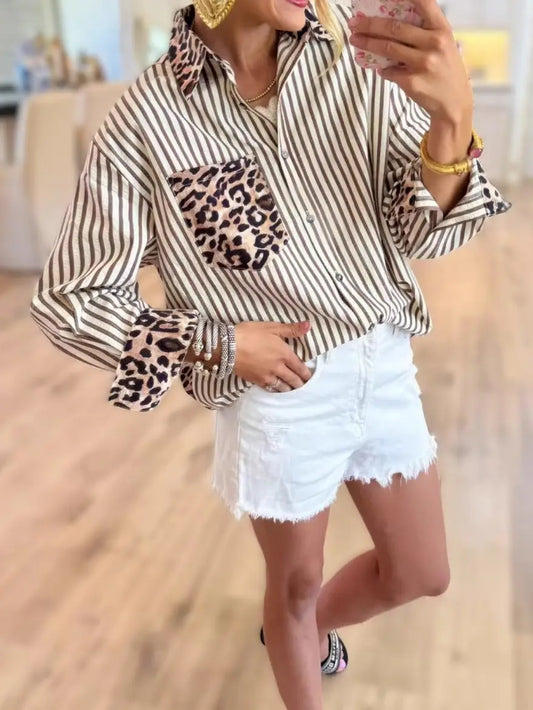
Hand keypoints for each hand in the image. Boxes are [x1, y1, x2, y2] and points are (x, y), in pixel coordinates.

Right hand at [233, 320, 313, 391]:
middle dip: (300, 383)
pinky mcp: (256, 381)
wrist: (228, 347)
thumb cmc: (250, 334)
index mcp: (284, 354)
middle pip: (293, 380)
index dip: (306, 373)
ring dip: (289, 389)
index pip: (300, 367)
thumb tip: (308, 325)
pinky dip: (276, 390)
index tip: (309, 377)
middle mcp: (278, 368)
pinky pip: (270, 389)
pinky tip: (276, 390)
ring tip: (292, 390)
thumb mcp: (271, 327)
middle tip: (303, 385)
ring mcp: (267, 376)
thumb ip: (291, 329)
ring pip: (283, 387)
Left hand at [348, 0, 472, 123]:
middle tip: (354, 23)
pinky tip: (380, 68)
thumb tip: (388, 23)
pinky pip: (389, 71)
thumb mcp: (443, 44)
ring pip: (387, 48)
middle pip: (394, 28)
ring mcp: (422, 63)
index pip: (424, 2)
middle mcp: (433, 43)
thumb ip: (423, 32)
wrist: (454, 103)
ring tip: (355, 39)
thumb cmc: (445, 70)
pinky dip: (382, 69)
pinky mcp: (412, 82)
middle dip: (370, 24)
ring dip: (367, 43)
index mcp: (442, 29)